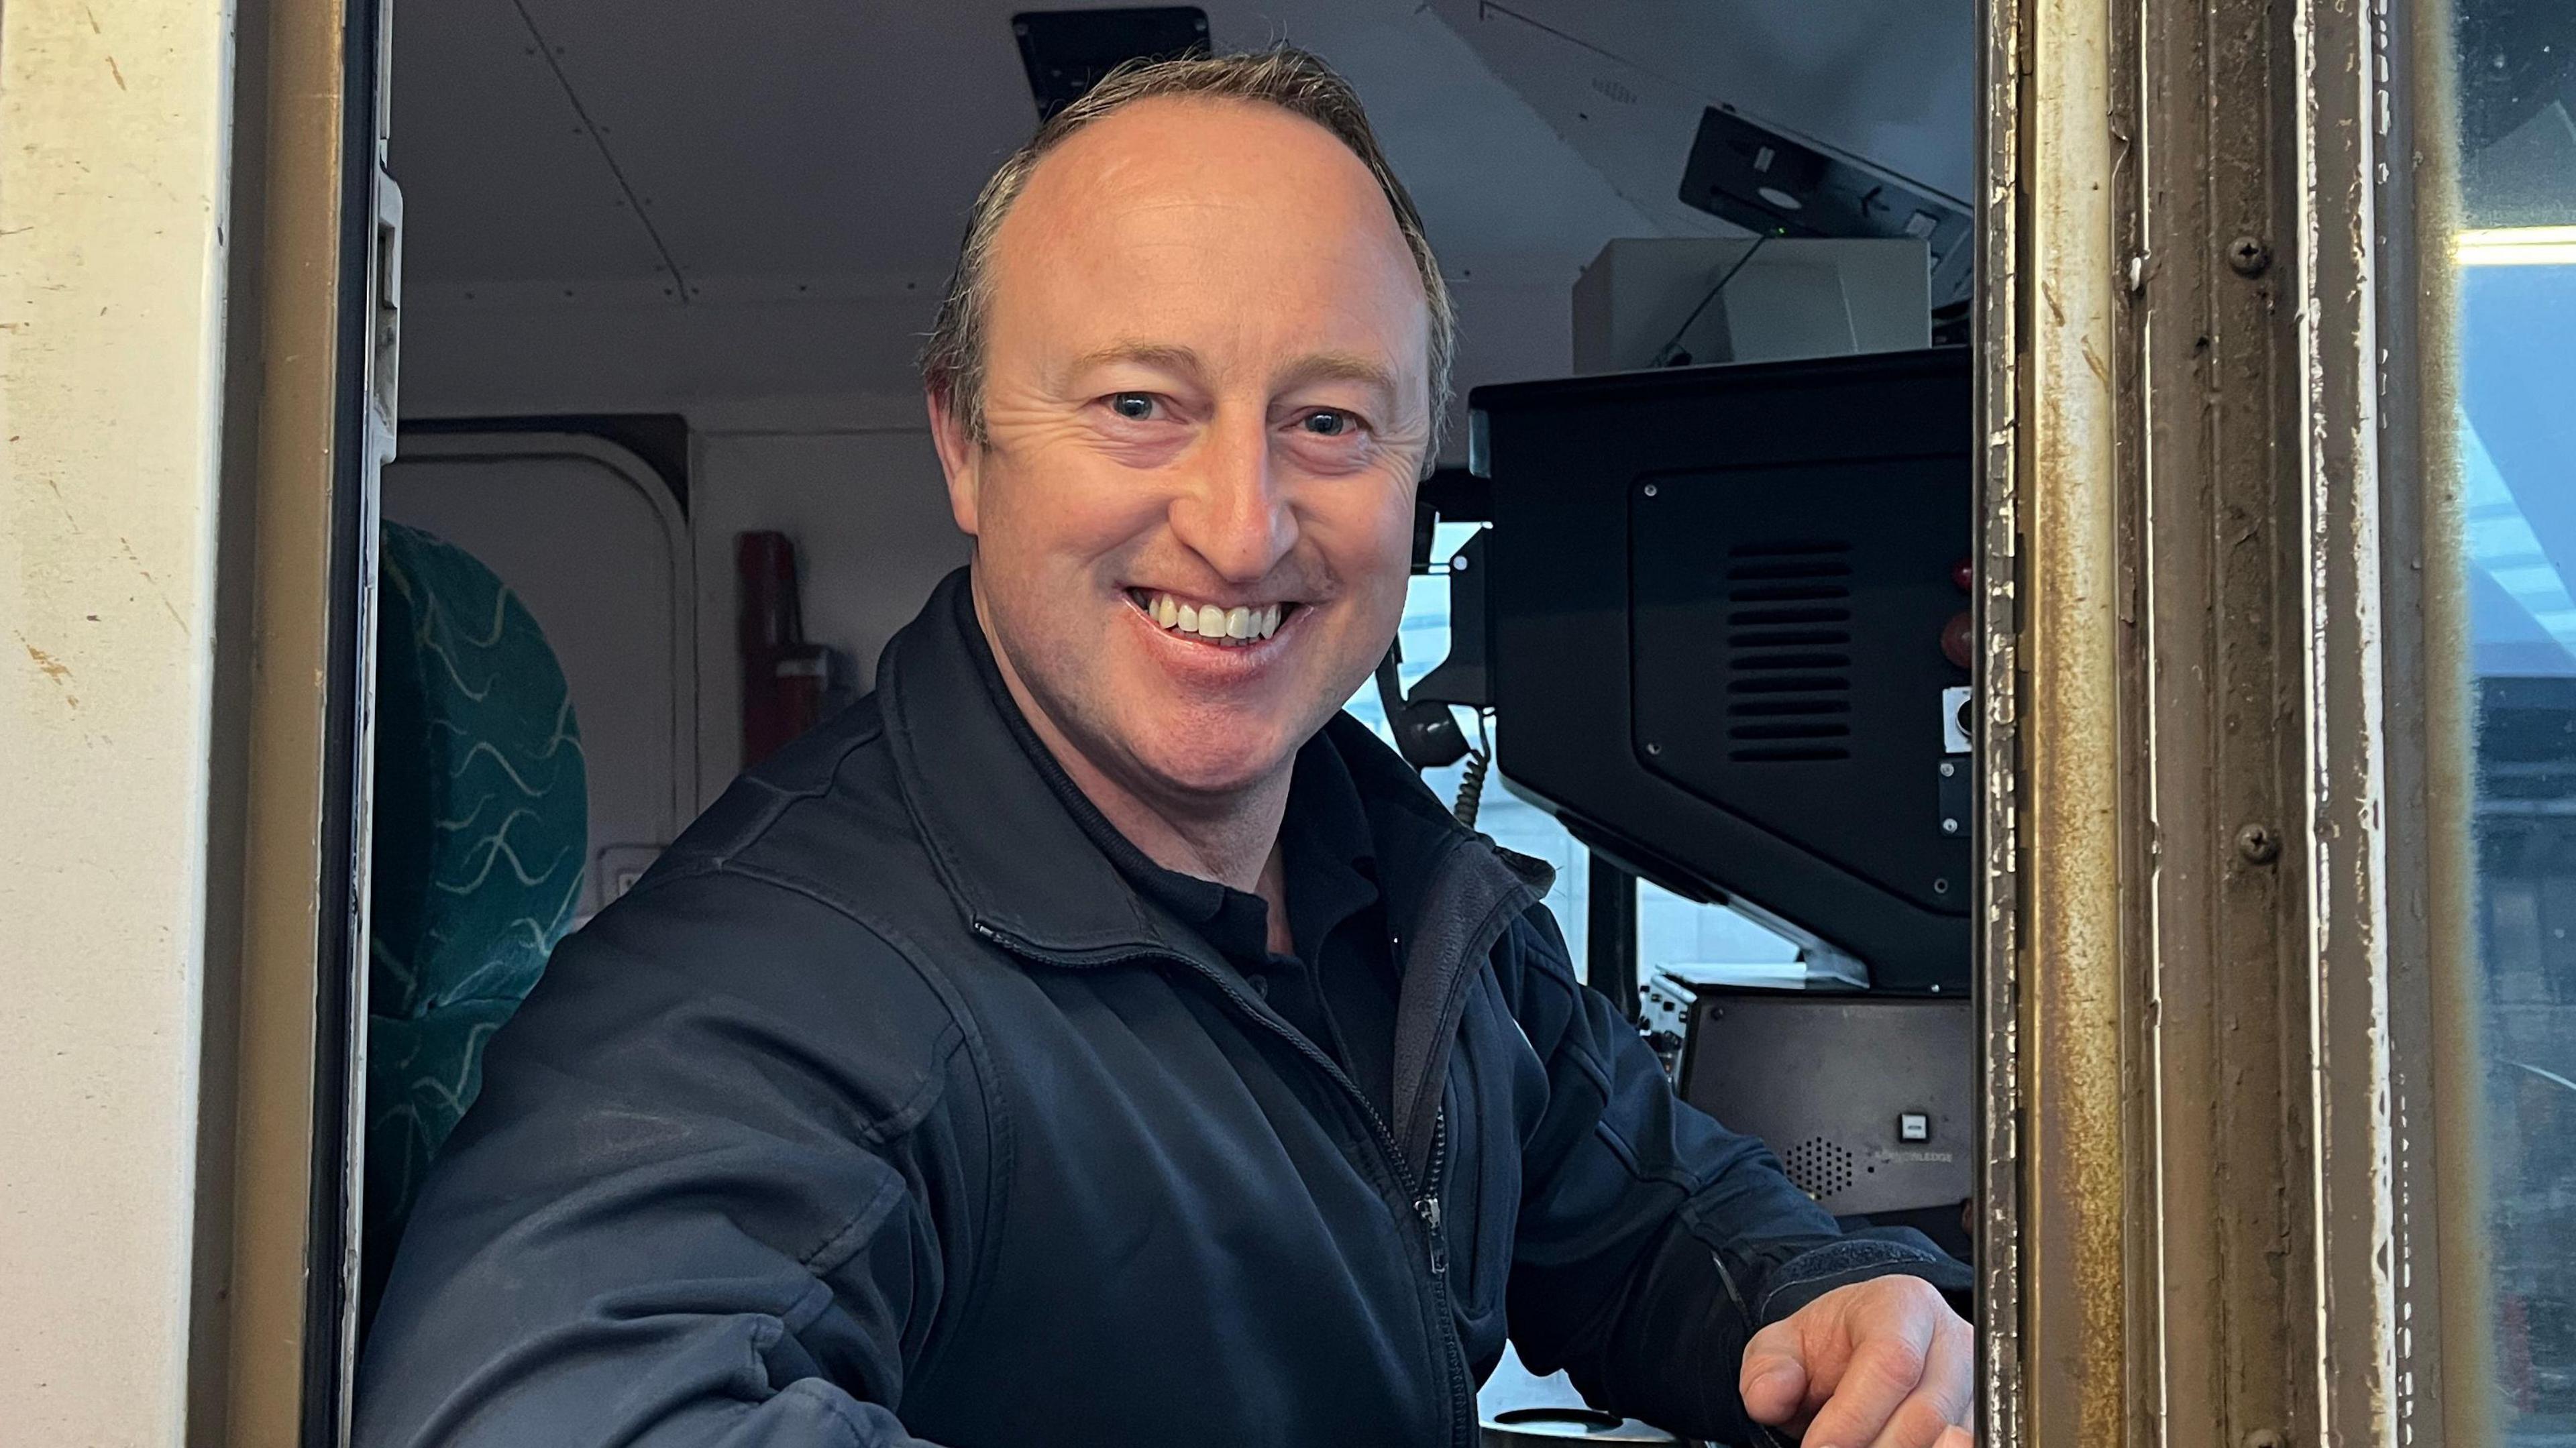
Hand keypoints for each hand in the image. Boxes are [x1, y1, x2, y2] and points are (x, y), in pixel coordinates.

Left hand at [1737, 1275, 1971, 1447]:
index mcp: (1904, 1305)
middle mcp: (1953, 1341)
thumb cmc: (1829, 1345)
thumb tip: (1770, 1397)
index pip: (1891, 1362)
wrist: (1859, 1348)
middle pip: (1926, 1413)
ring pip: (1950, 1442)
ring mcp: (1975, 1385)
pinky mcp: (1982, 1421)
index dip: (1853, 1415)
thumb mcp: (1784, 1344)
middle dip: (1873, 1447)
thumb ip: (1767, 1367)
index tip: (1817, 1447)